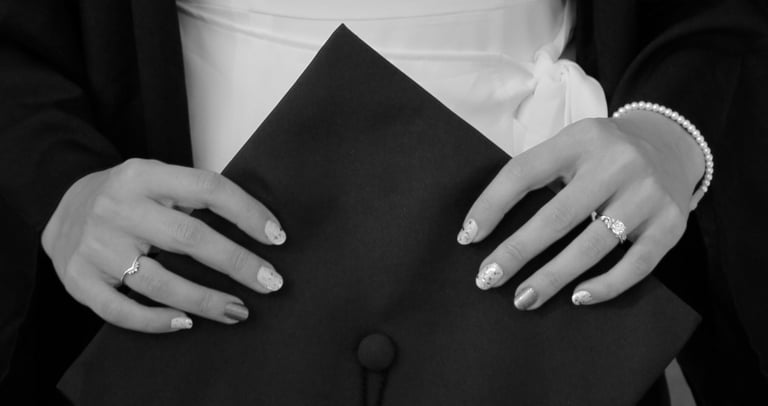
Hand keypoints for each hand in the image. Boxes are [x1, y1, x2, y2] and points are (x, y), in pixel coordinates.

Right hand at [41, 158, 286, 331]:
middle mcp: (117, 208)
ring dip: (205, 300)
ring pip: (159, 281)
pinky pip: (122, 310)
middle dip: (237, 263)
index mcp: (143, 176)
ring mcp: (95, 246)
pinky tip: (187, 322)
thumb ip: (193, 196)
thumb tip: (257, 227)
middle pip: (189, 238)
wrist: (60, 205)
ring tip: (238, 310)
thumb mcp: (156, 179)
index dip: (246, 212)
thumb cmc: (125, 196)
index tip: (276, 236)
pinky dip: (156, 321)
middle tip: (271, 282)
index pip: (207, 188)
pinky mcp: (78, 279)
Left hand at [457, 112, 704, 308]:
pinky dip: (606, 286)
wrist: (671, 144)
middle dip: (517, 252)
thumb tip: (482, 226)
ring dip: (553, 277)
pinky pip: (637, 264)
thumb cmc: (603, 154)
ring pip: (592, 245)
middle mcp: (616, 163)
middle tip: (487, 279)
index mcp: (580, 140)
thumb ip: (537, 174)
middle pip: (557, 216)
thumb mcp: (570, 147)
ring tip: (524, 298)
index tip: (467, 238)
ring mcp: (647, 194)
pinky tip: (578, 298)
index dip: (491, 206)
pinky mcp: (671, 223)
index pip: (524, 172)